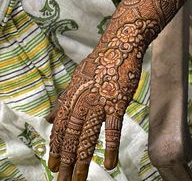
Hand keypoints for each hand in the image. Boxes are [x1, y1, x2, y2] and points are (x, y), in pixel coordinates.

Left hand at [48, 19, 157, 179]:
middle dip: (64, 160)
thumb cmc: (100, 62)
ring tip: (76, 180)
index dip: (54, 146)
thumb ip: (64, 100)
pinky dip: (110, 148)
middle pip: (70, 135)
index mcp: (72, 94)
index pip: (59, 126)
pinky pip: (113, 129)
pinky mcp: (117, 102)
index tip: (52, 164)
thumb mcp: (77, 78)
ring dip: (81, 160)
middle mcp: (82, 100)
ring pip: (87, 135)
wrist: (120, 46)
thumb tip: (49, 117)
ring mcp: (100, 101)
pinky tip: (108, 164)